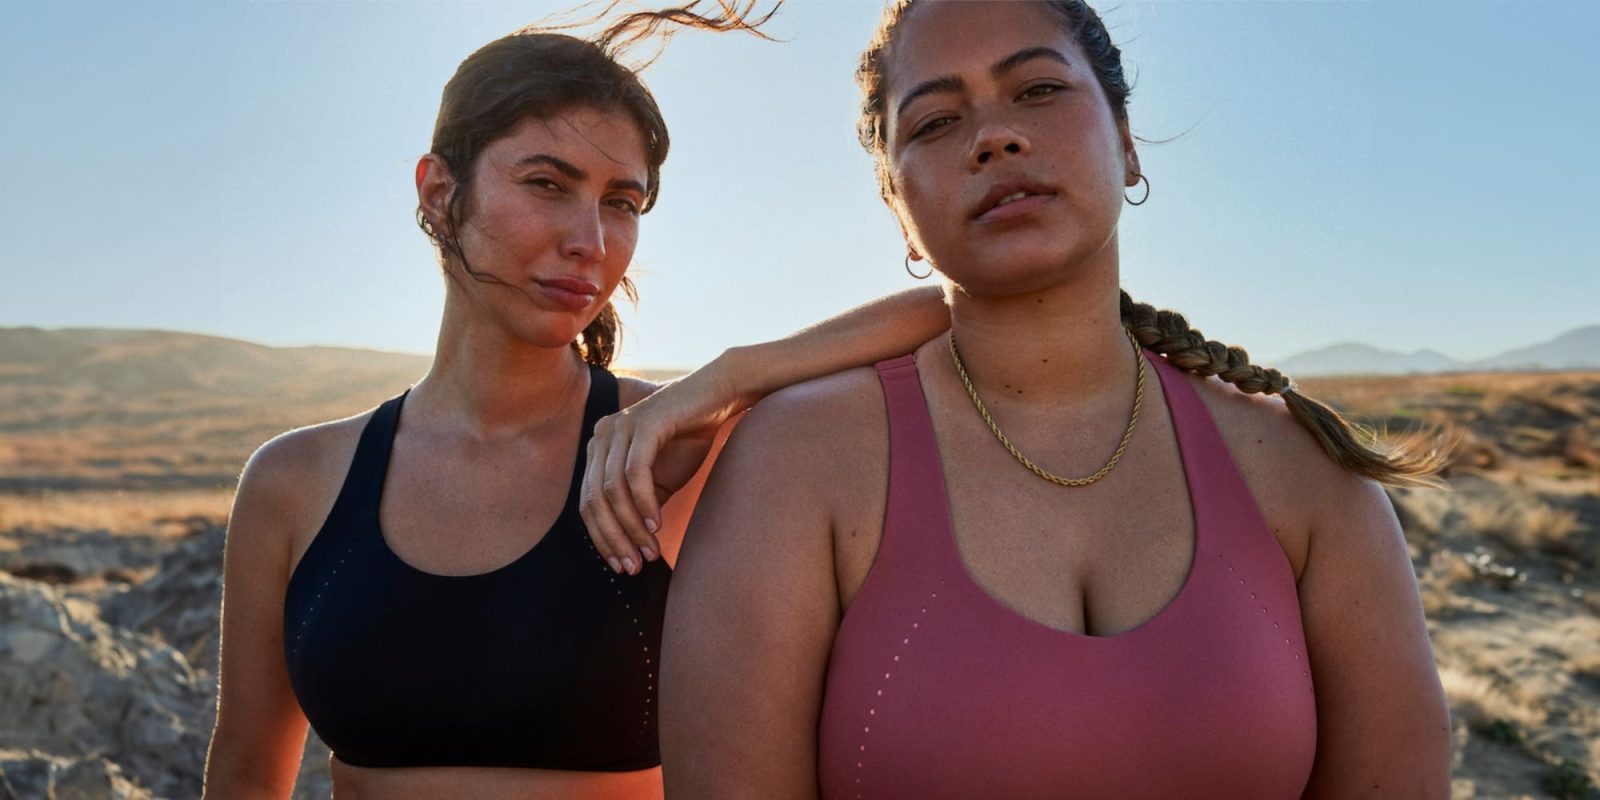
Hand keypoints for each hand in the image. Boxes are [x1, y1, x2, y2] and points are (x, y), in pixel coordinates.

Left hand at [581, 355, 745, 573]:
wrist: (719, 396)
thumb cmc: (690, 437)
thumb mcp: (661, 480)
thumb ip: (639, 504)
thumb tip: (629, 546)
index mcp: (599, 448)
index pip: (588, 503)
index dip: (602, 539)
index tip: (621, 566)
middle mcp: (601, 435)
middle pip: (595, 500)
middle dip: (614, 539)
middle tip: (634, 566)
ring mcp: (619, 426)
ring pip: (613, 491)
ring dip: (631, 527)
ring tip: (650, 552)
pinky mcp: (643, 424)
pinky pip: (635, 473)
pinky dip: (644, 504)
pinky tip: (657, 525)